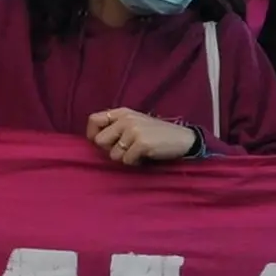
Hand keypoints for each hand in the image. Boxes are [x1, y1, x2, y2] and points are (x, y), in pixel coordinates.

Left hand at [85, 106, 201, 166]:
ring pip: (113, 154)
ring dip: (124, 158)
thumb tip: (96, 140)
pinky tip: (144, 156)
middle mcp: (126, 118)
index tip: (103, 144)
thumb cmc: (157, 134)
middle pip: (99, 140)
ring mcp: (133, 130)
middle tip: (125, 150)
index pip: (93, 120)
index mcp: (122, 112)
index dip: (93, 134)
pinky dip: (134, 163)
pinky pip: (126, 160)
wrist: (183, 138)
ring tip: (137, 153)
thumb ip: (117, 126)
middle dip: (110, 150)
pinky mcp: (141, 142)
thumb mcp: (136, 123)